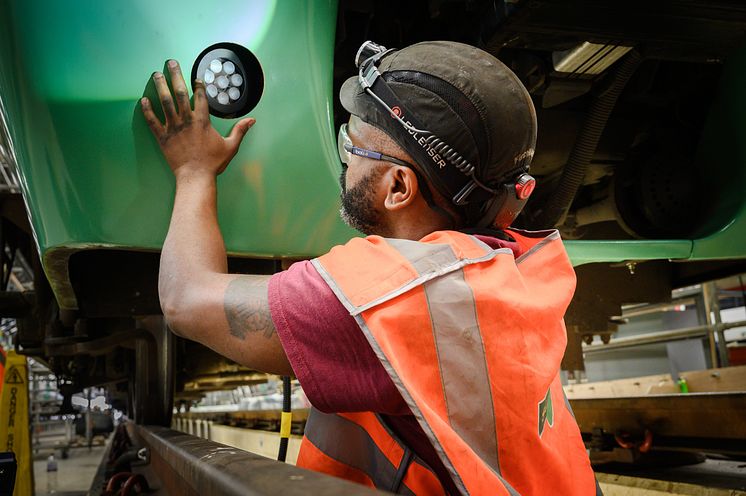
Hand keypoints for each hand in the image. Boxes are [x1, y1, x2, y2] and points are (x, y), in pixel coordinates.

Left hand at [140, 59, 254, 177]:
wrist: (196, 177)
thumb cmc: (213, 163)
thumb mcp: (231, 146)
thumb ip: (240, 131)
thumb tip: (252, 120)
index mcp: (202, 121)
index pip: (200, 96)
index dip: (198, 84)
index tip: (195, 77)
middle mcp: (187, 120)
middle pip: (180, 93)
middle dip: (175, 75)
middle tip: (171, 63)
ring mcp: (173, 128)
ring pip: (165, 102)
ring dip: (160, 87)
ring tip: (156, 74)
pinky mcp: (162, 137)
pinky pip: (152, 121)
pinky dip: (147, 110)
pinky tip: (143, 100)